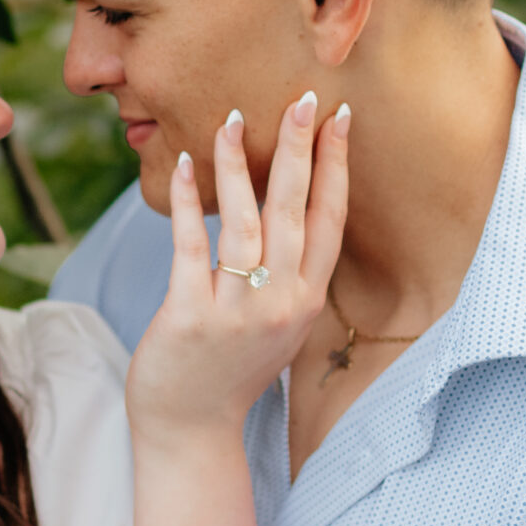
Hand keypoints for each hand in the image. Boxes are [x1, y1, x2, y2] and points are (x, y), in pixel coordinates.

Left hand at [125, 92, 350, 439]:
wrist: (190, 429)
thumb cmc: (230, 368)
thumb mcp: (276, 321)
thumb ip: (287, 272)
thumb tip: (286, 204)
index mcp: (306, 299)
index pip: (330, 219)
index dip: (336, 166)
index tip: (339, 117)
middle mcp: (281, 303)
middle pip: (294, 210)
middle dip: (300, 148)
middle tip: (303, 96)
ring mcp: (238, 311)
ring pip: (244, 221)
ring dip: (239, 163)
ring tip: (232, 116)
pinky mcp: (191, 317)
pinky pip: (191, 246)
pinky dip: (189, 201)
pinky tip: (186, 163)